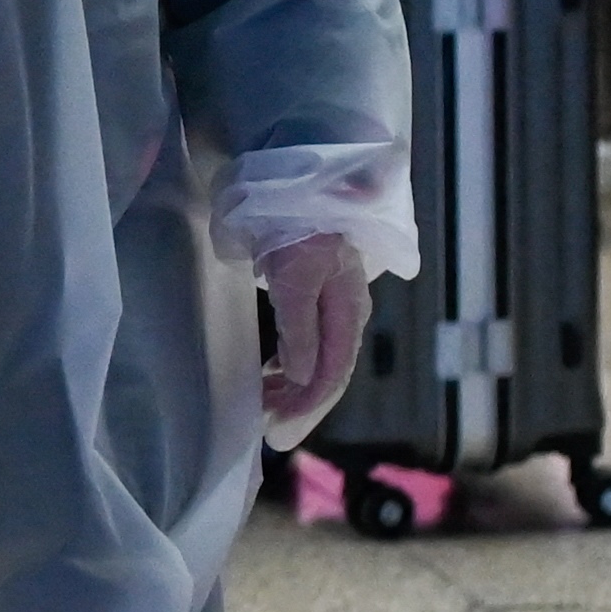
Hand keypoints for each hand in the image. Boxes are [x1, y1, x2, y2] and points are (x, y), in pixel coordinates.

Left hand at [261, 234, 369, 442]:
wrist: (299, 176)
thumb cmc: (296, 224)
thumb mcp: (295, 275)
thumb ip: (300, 327)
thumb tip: (302, 378)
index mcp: (348, 309)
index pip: (333, 373)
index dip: (308, 409)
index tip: (278, 435)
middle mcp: (347, 312)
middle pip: (329, 373)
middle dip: (300, 407)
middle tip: (267, 433)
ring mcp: (333, 303)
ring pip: (318, 361)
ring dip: (292, 389)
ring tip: (262, 409)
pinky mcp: (315, 294)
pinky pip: (307, 343)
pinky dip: (289, 366)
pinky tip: (271, 377)